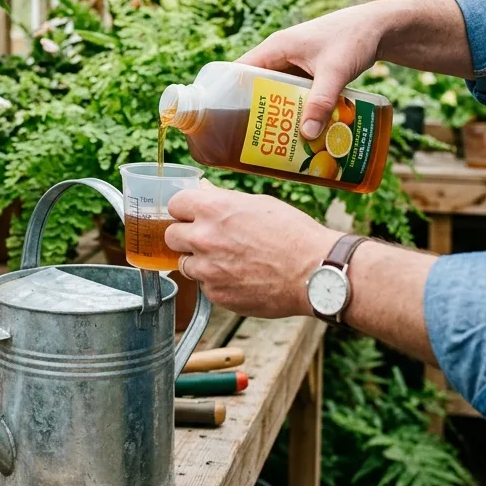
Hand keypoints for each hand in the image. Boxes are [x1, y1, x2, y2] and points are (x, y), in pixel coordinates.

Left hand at [165, 182, 341, 318]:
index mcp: (213, 210)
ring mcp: (208, 270)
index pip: (174, 204)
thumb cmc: (293, 234)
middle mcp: (204, 238)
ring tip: (228, 260)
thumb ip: (223, 200)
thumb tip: (203, 191)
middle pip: (171, 236)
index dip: (183, 209)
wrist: (314, 272)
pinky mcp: (216, 294)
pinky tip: (239, 276)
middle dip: (185, 236)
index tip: (191, 214)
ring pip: (185, 264)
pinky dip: (216, 282)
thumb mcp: (258, 204)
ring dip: (199, 261)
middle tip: (206, 238)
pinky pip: (204, 286)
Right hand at [237, 4, 385, 138]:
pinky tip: (303, 126)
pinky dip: (297, 106)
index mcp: (276, 47)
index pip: (240, 70)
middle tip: (255, 137)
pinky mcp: (310, 70)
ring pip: (279, 90)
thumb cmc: (353, 39)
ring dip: (280, 110)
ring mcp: (296, 62)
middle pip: (259, 85)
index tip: (227, 119)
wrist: (380, 27)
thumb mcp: (334, 72)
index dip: (230, 93)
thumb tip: (306, 134)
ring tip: (277, 137)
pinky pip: (296, 91)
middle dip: (258, 109)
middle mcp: (281, 54)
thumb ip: (321, 102)